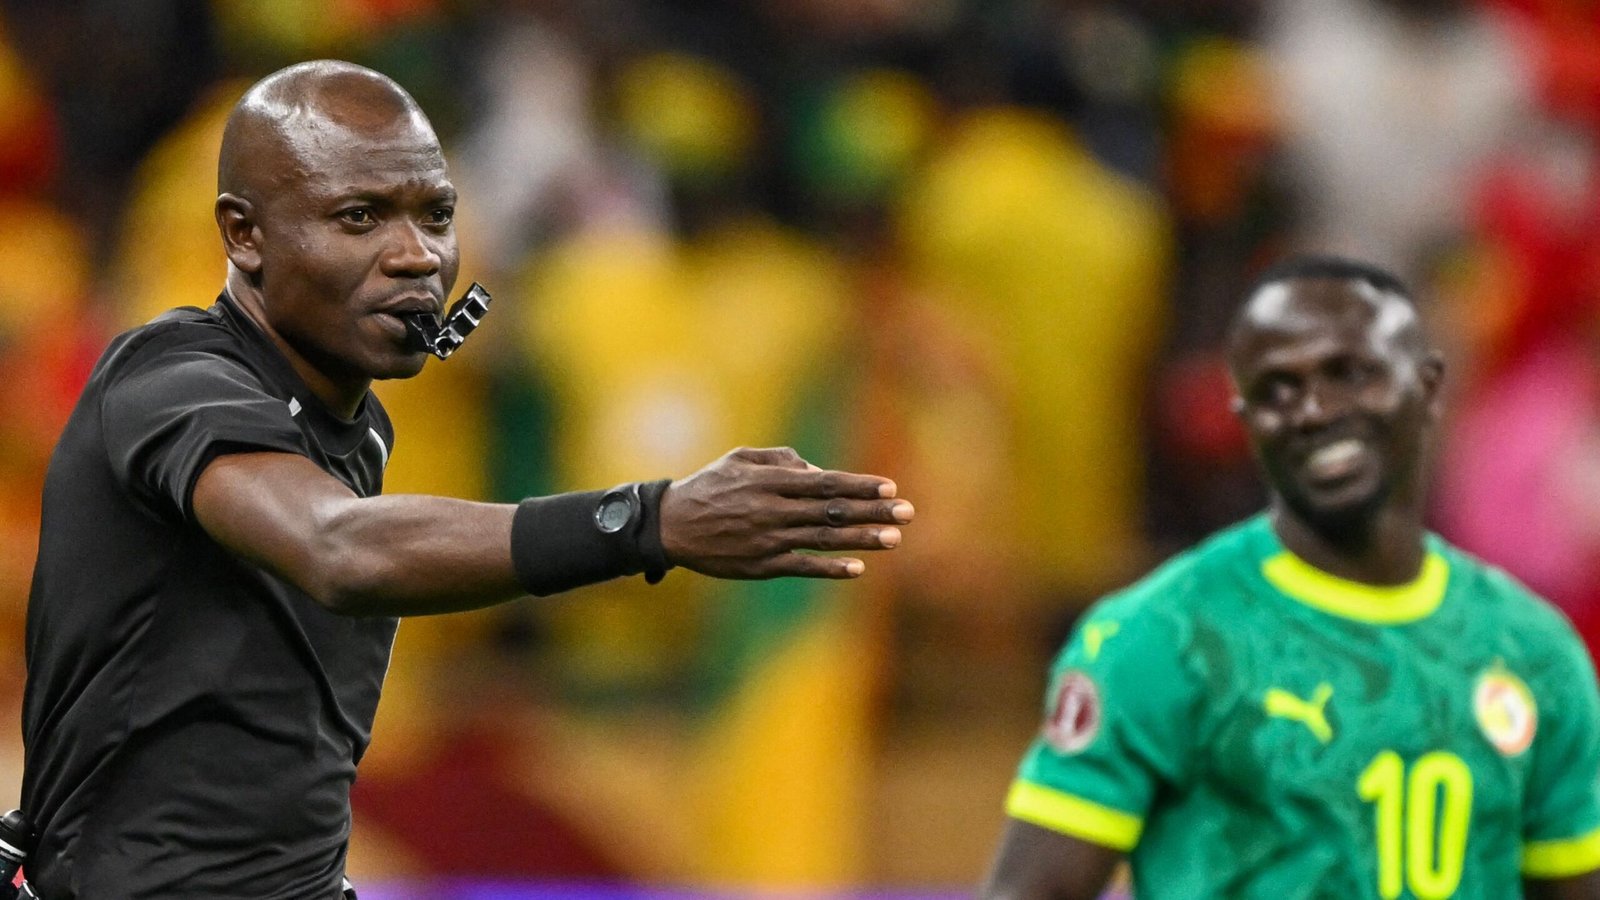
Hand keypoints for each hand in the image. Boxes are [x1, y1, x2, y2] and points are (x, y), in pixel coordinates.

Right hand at [659, 447, 913, 578]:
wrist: (671, 525)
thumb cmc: (709, 486)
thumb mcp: (740, 459)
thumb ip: (780, 460)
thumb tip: (818, 472)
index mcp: (770, 481)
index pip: (826, 483)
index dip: (860, 485)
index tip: (890, 487)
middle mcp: (774, 510)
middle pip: (833, 510)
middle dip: (873, 511)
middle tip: (908, 512)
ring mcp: (769, 539)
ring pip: (824, 539)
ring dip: (862, 538)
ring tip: (894, 538)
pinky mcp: (761, 565)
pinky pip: (802, 566)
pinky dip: (831, 568)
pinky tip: (858, 568)